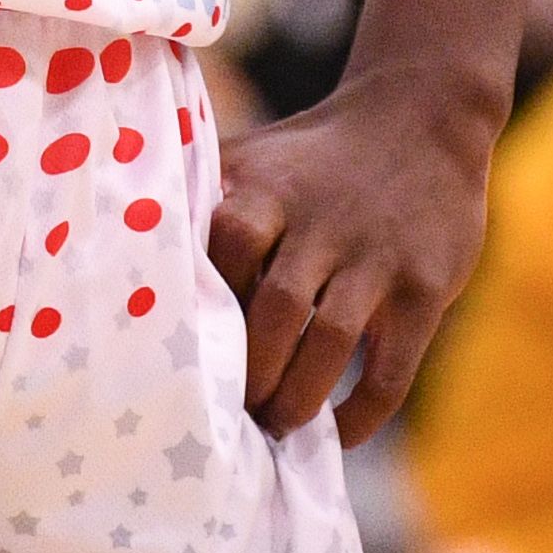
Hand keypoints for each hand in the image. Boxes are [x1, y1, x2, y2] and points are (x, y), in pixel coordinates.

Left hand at [208, 74, 499, 442]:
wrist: (424, 118)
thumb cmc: (315, 155)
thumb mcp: (257, 156)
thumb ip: (203, 200)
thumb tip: (127, 265)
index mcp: (270, 189)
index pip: (228, 245)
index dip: (207, 305)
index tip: (187, 354)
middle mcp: (323, 220)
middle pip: (274, 307)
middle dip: (248, 372)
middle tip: (230, 415)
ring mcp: (377, 255)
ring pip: (328, 340)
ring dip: (296, 398)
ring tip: (276, 428)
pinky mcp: (425, 288)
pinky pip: (391, 369)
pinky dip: (361, 414)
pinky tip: (336, 434)